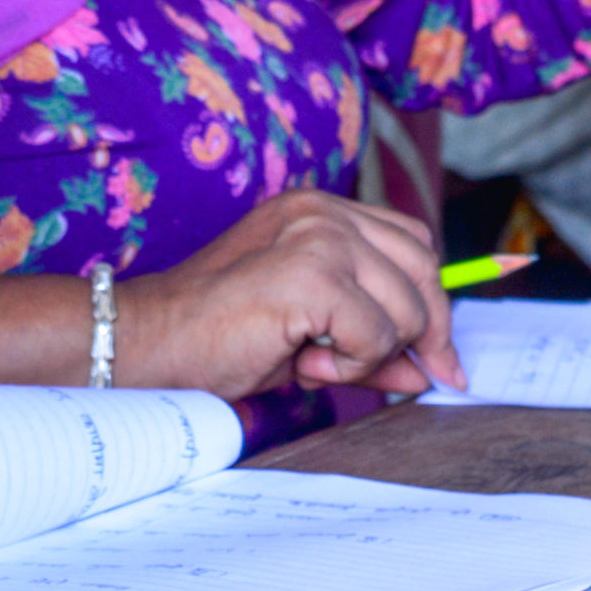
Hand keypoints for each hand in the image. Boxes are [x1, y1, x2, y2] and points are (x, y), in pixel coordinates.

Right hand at [0, 190, 465, 398]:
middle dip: (429, 332)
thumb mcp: (310, 339)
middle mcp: (322, 212)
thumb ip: (369, 342)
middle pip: (423, 266)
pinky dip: (354, 366)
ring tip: (319, 367)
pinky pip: (376, 334)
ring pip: (406, 307)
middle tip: (416, 378)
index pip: (411, 243)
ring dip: (375, 355)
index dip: (432, 301)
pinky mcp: (313, 275)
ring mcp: (319, 238)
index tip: (440, 357)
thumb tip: (431, 370)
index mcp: (319, 212)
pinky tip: (307, 367)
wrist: (150, 345)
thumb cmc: (217, 340)